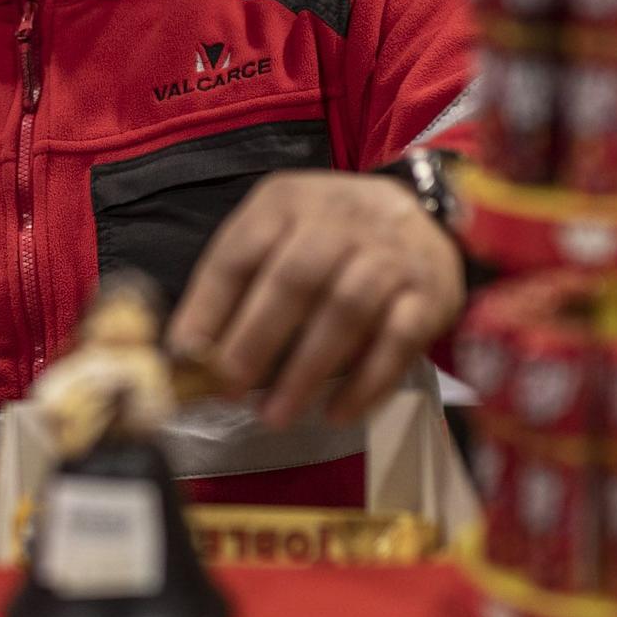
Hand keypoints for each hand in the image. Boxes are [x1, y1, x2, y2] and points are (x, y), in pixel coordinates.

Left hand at [167, 172, 463, 429]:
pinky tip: (336, 413)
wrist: (422, 212)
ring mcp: (389, 255)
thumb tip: (189, 354)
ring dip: (306, 369)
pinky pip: (396, 341)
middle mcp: (340, 220)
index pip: (240, 252)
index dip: (210, 306)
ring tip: (275, 415)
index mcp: (287, 202)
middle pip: (295, 279)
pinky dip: (365, 383)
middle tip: (229, 390)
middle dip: (256, 339)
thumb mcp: (278, 232)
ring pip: (346, 310)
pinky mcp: (428, 294)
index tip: (188, 357)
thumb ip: (237, 283)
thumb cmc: (329, 235)